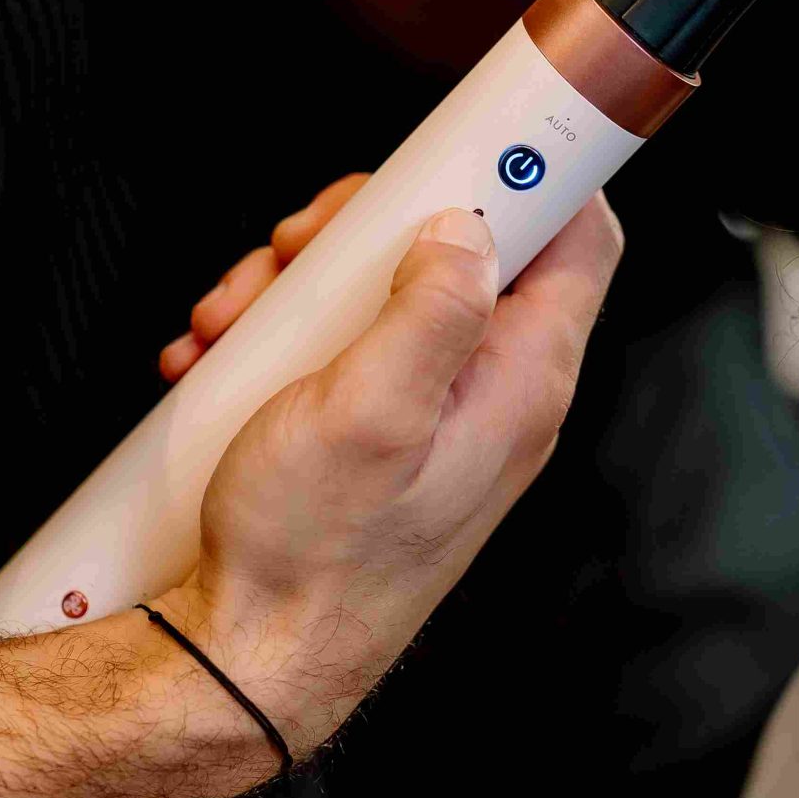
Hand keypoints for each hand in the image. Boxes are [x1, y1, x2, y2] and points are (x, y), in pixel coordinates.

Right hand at [148, 196, 622, 756]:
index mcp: (521, 378)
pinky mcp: (379, 433)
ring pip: (384, 287)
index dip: (534, 167)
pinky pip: (340, 344)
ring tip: (228, 324)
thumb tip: (466, 225)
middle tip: (295, 248)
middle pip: (461, 243)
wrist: (247, 661)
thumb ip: (431, 309)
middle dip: (364, 226)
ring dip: (297, 285)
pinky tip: (218, 362)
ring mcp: (434, 411)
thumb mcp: (368, 411)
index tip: (462, 137)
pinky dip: (276, 336)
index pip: (580, 235)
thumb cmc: (310, 553)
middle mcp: (492, 390)